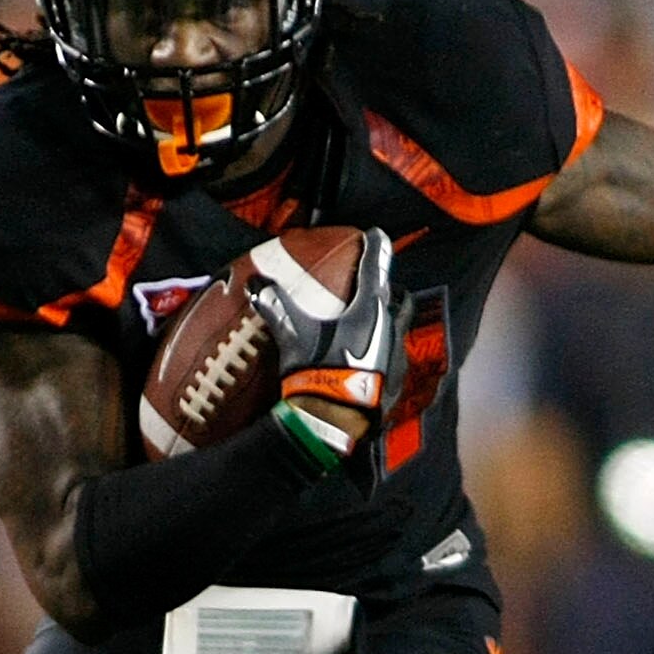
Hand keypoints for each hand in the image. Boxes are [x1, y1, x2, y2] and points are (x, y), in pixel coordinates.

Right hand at [251, 227, 402, 450]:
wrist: (334, 419)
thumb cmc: (318, 369)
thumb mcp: (293, 334)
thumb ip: (275, 306)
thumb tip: (254, 283)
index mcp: (370, 309)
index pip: (376, 268)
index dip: (377, 248)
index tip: (377, 234)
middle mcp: (390, 327)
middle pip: (398, 297)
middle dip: (390, 289)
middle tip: (376, 286)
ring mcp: (397, 355)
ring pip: (399, 328)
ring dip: (388, 322)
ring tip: (372, 324)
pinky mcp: (397, 381)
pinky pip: (394, 358)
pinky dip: (384, 352)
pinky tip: (370, 360)